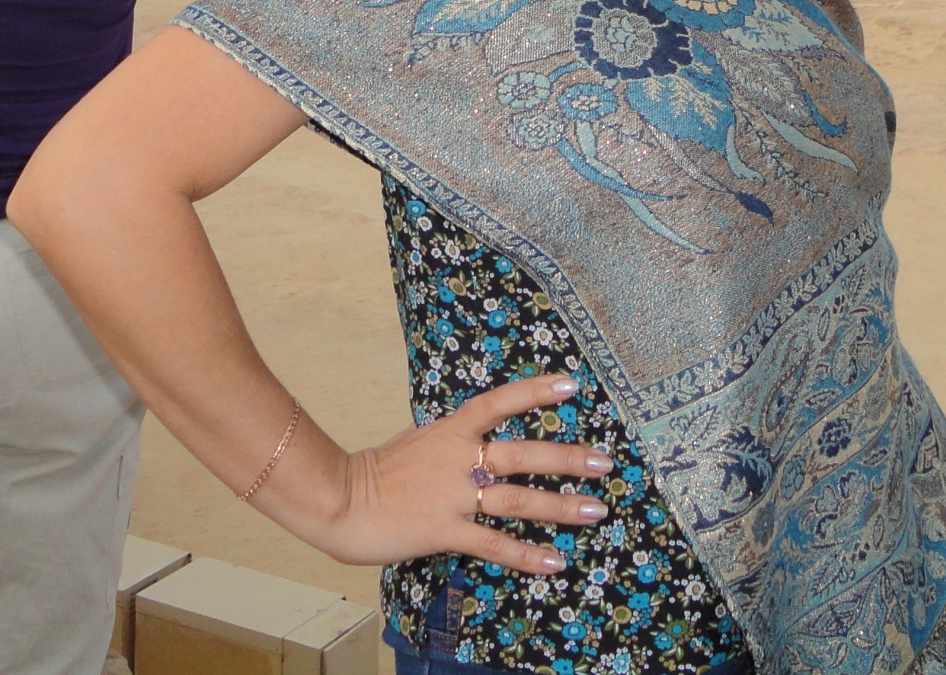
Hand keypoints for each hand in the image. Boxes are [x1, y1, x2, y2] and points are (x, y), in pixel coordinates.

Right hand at [304, 374, 612, 575]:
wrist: (340, 500)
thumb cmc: (376, 471)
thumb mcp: (417, 440)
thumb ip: (449, 439)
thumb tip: (471, 436)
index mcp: (451, 431)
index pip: (499, 402)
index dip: (535, 392)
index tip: (572, 384)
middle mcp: (460, 459)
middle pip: (524, 454)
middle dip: (567, 459)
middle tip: (605, 462)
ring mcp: (455, 496)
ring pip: (518, 499)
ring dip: (560, 506)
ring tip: (596, 510)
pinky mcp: (446, 531)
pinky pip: (493, 543)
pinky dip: (525, 554)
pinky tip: (553, 561)